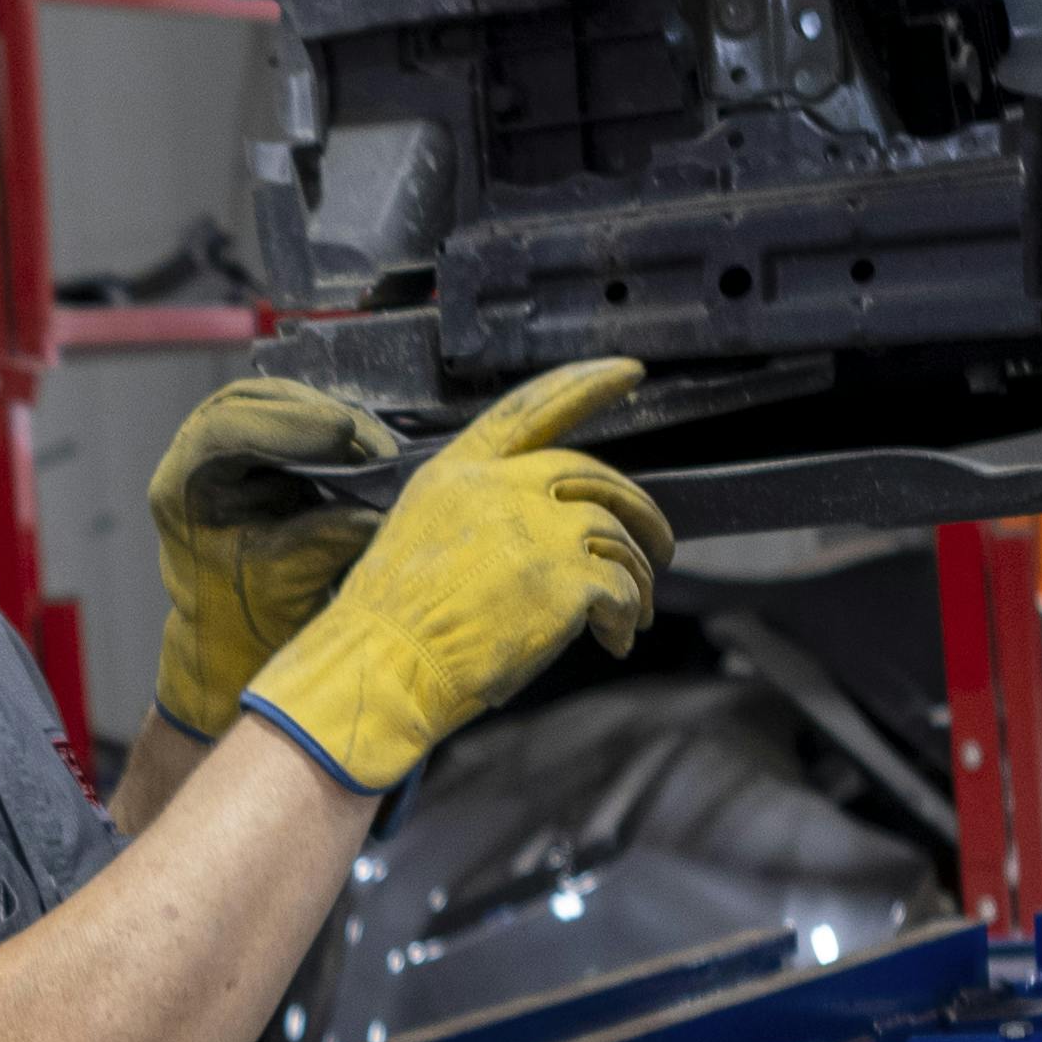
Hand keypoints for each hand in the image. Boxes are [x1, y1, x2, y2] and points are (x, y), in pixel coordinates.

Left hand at [142, 375, 407, 738]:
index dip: (284, 425)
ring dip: (331, 421)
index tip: (340, 434)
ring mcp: (225, 446)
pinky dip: (334, 432)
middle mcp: (195, 456)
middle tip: (372, 445)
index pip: (223, 430)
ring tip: (378, 452)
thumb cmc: (243, 617)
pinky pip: (294, 419)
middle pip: (253, 402)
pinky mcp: (257, 448)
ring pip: (277, 402)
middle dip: (317, 416)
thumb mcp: (282, 585)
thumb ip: (321, 543)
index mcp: (181, 489)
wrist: (233, 635)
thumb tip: (378, 510)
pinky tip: (367, 452)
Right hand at [237, 359, 666, 792]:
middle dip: (640, 510)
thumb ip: (477, 518)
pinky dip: (627, 617)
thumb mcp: (416, 539)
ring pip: (618, 535)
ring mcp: (538, 530)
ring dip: (638, 576)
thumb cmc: (391, 627)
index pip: (530, 410)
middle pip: (595, 476)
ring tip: (635, 615)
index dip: (585, 386)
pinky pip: (622, 588)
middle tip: (660, 547)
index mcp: (457, 474)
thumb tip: (542, 533)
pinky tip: (613, 642)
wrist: (381, 669)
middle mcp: (501, 489)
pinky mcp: (565, 578)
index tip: (629, 372)